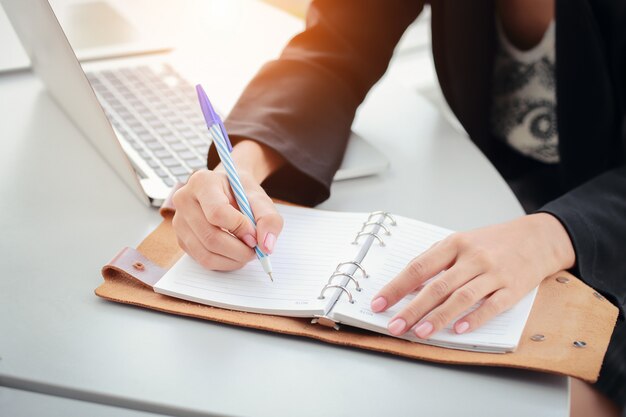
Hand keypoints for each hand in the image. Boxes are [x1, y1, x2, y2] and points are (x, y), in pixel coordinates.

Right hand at [172, 139, 285, 270]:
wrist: (227, 191)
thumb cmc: (242, 193)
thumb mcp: (260, 199)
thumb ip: (269, 219)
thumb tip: (266, 246)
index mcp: (202, 182)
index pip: (217, 212)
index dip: (240, 228)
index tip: (255, 234)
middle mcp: (184, 200)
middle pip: (211, 237)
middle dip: (239, 250)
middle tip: (256, 250)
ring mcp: (179, 221)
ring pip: (206, 254)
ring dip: (233, 260)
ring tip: (247, 252)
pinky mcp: (181, 239)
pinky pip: (203, 260)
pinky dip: (224, 263)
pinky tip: (235, 253)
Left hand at [371, 213, 574, 337]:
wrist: (538, 238)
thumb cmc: (493, 242)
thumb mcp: (461, 242)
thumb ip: (436, 260)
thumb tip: (407, 285)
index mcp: (454, 244)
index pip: (419, 267)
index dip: (397, 287)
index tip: (379, 303)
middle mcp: (472, 258)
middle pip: (437, 286)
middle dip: (413, 309)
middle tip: (395, 326)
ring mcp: (494, 273)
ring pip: (462, 297)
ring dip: (439, 317)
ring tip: (420, 333)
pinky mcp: (514, 288)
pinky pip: (492, 306)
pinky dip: (475, 318)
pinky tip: (459, 330)